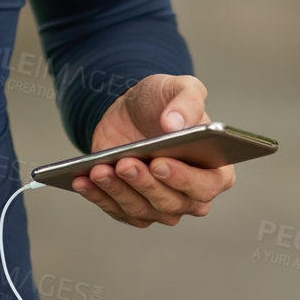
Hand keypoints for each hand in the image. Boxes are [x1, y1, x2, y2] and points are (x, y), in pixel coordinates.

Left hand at [72, 74, 235, 227]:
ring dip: (118, 191)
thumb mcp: (180, 87)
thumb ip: (187, 101)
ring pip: (142, 210)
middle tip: (124, 164)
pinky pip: (118, 211)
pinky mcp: (134, 207)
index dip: (183, 179)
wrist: (131, 109)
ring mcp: (162, 205)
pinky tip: (83, 180)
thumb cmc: (165, 102)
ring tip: (99, 170)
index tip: (160, 163)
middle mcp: (191, 195)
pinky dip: (99, 197)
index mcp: (215, 170)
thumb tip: (175, 124)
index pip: (206, 185)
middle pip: (170, 203)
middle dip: (144, 183)